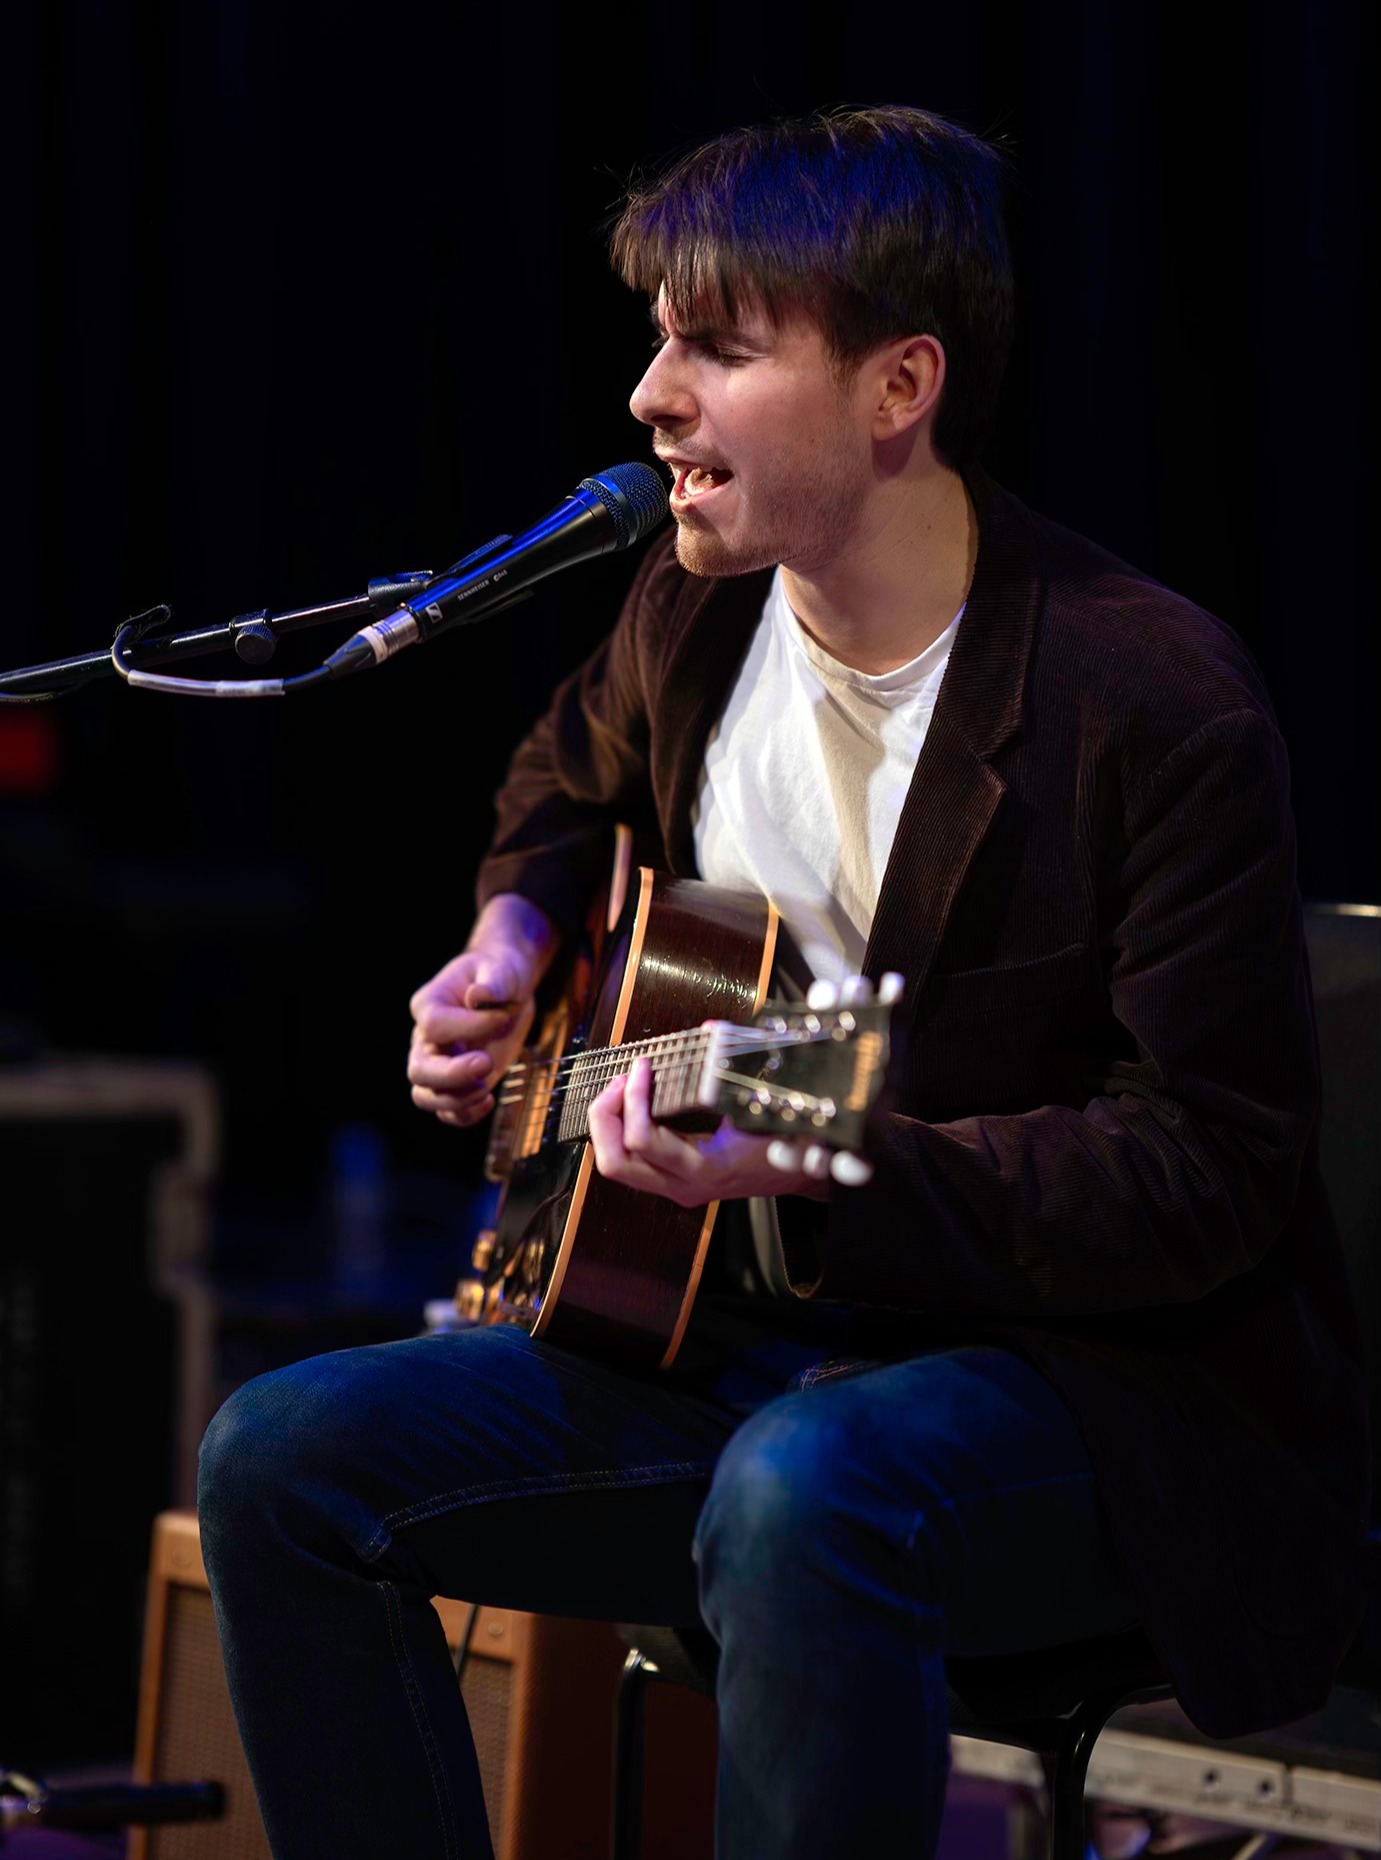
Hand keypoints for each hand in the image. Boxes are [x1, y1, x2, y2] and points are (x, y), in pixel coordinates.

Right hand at [407, 895, 557, 1127]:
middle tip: (487, 1062)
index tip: (502, 1016)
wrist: (507, 989)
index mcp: (429, 1003)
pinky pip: (448, 1111)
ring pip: (425, 1096)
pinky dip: (465, 1115)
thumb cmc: (499, 973)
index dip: (468, 1026)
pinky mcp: (457, 1083)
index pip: (435, 1025)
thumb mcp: (501, 969)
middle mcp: (425, 1038)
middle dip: (451, 1075)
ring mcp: (438, 1063)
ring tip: (486, 1090)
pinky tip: (488, 1101)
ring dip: (455, 1101)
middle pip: (419, 1070)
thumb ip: (492, 982)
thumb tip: (477, 996)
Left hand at [586, 1055, 836, 1206]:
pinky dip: (621, 1130)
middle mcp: (683, 1185)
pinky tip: (635, 1102)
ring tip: (623, 1088)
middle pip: (613, 1163)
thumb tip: (709, 1031)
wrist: (802, 1174)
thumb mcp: (765, 1101)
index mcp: (704, 1167)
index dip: (633, 1098)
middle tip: (620, 1080)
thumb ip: (739, 1065)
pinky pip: (630, 1161)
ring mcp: (676, 1188)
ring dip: (609, 1123)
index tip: (644, 1066)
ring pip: (616, 1165)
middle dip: (605, 1116)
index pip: (642, 1140)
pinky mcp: (673, 1182)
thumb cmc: (788, 1138)